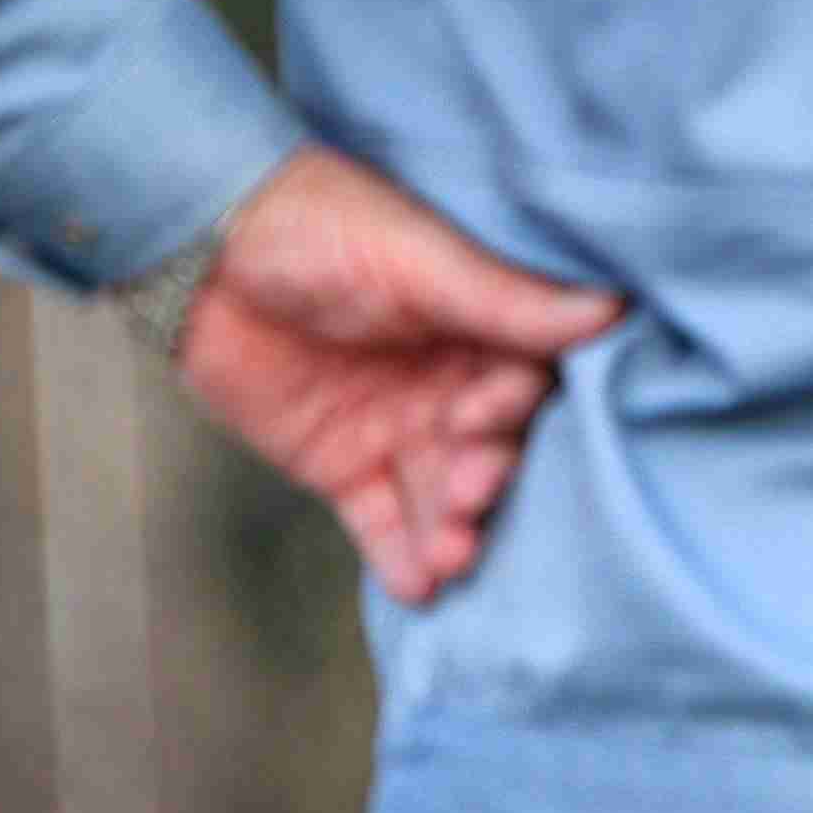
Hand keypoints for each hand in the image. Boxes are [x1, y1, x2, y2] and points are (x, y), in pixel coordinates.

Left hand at [162, 147, 624, 604]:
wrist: (199, 250)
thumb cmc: (320, 225)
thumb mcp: (419, 259)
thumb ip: (507, 299)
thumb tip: (613, 310)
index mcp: (487, 327)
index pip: (529, 382)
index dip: (512, 410)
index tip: (477, 419)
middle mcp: (456, 385)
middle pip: (494, 449)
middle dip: (485, 480)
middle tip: (466, 496)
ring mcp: (402, 430)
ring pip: (444, 495)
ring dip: (454, 531)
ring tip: (451, 557)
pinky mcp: (344, 467)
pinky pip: (381, 522)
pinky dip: (400, 559)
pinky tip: (419, 588)